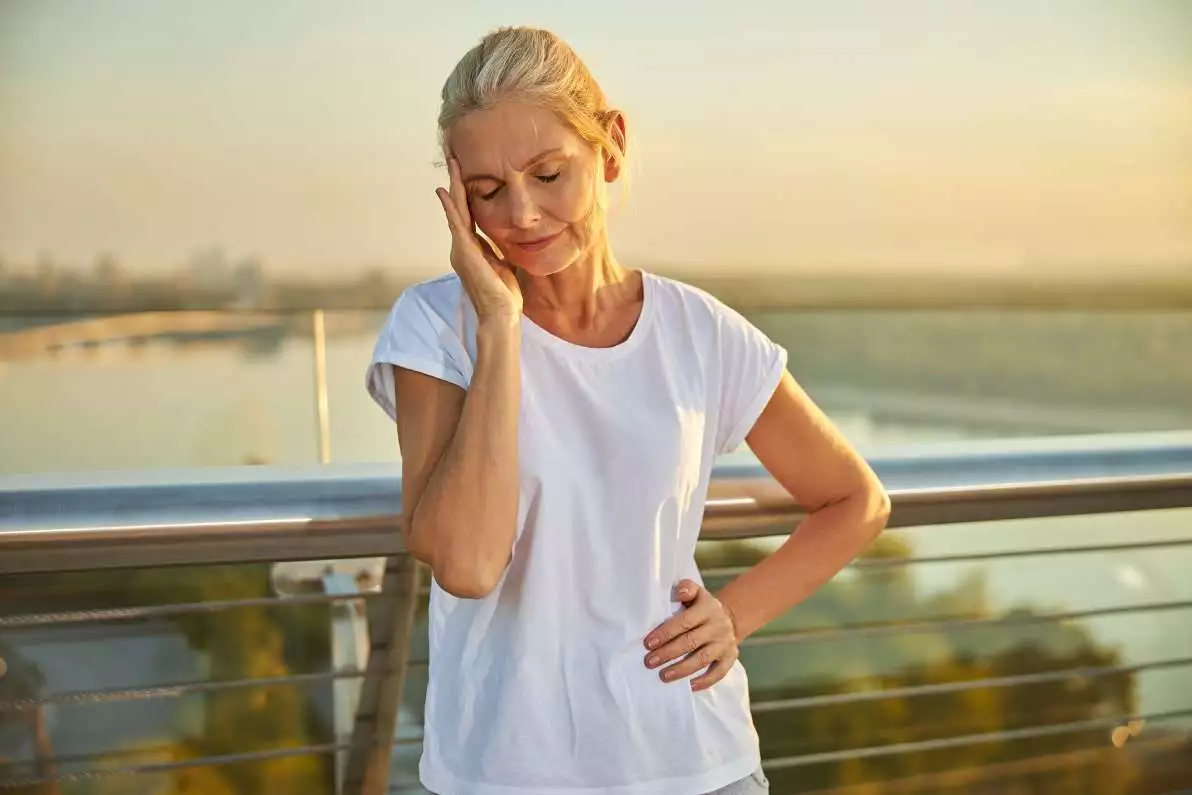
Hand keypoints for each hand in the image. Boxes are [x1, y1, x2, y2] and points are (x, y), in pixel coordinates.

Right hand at [435, 157, 522, 320]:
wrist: (501, 315)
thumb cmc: (505, 294)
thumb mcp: (504, 264)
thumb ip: (500, 249)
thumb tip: (509, 238)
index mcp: (472, 248)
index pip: (467, 214)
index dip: (465, 193)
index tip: (465, 172)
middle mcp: (462, 246)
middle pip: (458, 208)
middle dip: (456, 182)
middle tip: (454, 157)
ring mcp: (461, 249)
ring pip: (455, 211)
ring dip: (452, 187)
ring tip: (451, 165)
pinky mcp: (464, 254)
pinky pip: (456, 225)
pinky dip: (450, 207)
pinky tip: (444, 192)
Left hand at [644, 579, 739, 691]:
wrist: (729, 618)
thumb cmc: (701, 607)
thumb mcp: (696, 593)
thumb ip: (686, 588)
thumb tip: (679, 592)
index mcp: (707, 608)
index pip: (684, 622)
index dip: (666, 633)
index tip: (648, 643)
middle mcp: (718, 626)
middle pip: (690, 642)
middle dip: (668, 653)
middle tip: (649, 662)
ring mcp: (725, 643)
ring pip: (702, 659)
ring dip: (681, 669)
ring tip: (663, 676)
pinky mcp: (731, 657)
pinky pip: (719, 672)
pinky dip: (705, 681)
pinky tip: (689, 686)